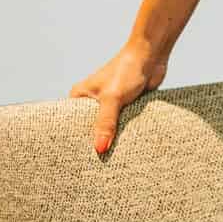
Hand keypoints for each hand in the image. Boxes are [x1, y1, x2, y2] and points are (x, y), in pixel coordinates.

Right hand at [70, 40, 167, 155]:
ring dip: (112, 139)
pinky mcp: (126, 107)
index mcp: (79, 97)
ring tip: (110, 163)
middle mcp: (92, 102)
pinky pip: (123, 125)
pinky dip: (125, 134)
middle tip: (96, 166)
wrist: (151, 55)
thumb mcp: (112, 98)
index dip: (75, 141)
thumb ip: (105, 123)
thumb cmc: (126, 70)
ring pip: (108, 128)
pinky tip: (125, 150)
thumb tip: (99, 149)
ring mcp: (110, 105)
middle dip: (95, 142)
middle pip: (90, 129)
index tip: (76, 161)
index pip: (71, 124)